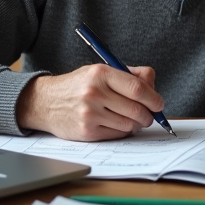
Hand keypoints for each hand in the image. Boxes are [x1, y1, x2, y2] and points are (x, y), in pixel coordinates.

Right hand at [15, 64, 161, 140]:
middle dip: (149, 115)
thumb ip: (129, 75)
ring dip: (136, 124)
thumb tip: (153, 87)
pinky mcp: (87, 131)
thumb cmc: (79, 86)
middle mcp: (94, 93)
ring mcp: (89, 114)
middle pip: (136, 109)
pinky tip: (117, 123)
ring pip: (129, 124)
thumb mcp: (100, 71)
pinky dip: (123, 130)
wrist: (46, 102)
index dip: (153, 98)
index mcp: (100, 73)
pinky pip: (117, 134)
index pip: (137, 88)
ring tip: (131, 118)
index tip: (159, 104)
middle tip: (149, 115)